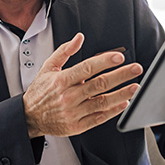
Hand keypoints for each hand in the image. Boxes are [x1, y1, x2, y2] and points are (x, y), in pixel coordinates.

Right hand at [23, 33, 142, 137]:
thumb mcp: (48, 67)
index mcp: (61, 80)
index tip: (119, 56)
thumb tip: (79, 38)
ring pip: (102, 102)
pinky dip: (112, 111)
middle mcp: (68, 96)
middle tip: (135, 69)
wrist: (29, 116)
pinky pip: (99, 118)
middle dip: (120, 75)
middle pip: (99, 84)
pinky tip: (123, 103)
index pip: (87, 68)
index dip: (104, 61)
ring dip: (121, 94)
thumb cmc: (40, 91)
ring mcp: (73, 112)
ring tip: (135, 87)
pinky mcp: (77, 126)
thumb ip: (64, 51)